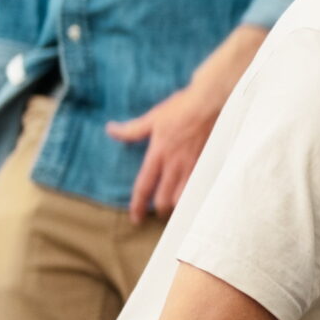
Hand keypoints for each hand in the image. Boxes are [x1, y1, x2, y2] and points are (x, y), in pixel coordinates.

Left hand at [106, 84, 223, 222]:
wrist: (209, 102)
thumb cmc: (180, 107)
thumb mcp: (152, 118)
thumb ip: (131, 130)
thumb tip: (110, 130)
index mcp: (158, 154)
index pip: (144, 186)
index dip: (138, 205)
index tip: (136, 218)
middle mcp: (175, 164)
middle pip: (164, 198)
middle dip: (159, 209)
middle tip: (156, 212)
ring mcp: (192, 165)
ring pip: (183, 197)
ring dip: (177, 206)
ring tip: (174, 208)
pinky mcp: (207, 163)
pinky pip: (198, 188)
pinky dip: (193, 197)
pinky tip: (193, 198)